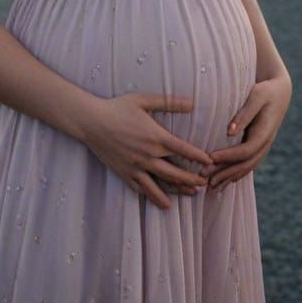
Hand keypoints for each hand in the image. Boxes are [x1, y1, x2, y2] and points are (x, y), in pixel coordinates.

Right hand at [82, 93, 215, 209]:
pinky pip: (142, 189)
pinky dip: (154, 196)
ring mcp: (136, 167)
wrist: (91, 122)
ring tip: (191, 194)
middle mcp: (148, 155)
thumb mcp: (143, 100)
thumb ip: (169, 102)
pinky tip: (164, 202)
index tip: (210, 162)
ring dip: (178, 190)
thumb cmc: (117, 108)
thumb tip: (191, 103)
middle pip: (176, 171)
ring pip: (162, 184)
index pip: (183, 150)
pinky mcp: (125, 173)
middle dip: (193, 178)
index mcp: (155, 137)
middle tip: (205, 182)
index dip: (198, 157)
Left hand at [202, 76, 291, 192]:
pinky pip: (247, 164)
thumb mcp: (256, 96)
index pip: (246, 150)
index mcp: (265, 132)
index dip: (227, 156)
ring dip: (229, 178)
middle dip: (225, 172)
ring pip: (246, 168)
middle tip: (204, 177)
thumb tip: (230, 131)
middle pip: (245, 164)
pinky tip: (223, 181)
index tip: (209, 158)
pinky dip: (235, 174)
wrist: (280, 91)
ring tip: (211, 187)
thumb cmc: (266, 90)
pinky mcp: (258, 146)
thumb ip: (244, 113)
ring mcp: (263, 147)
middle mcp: (265, 144)